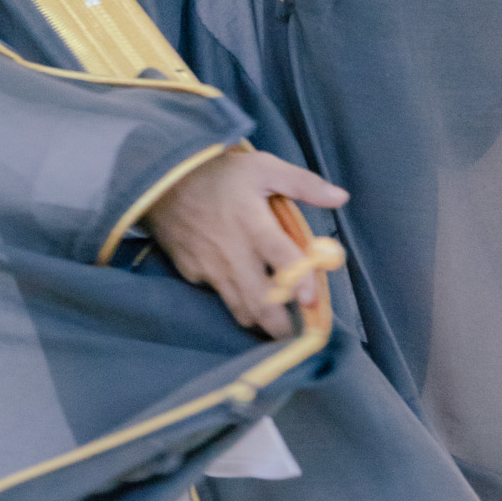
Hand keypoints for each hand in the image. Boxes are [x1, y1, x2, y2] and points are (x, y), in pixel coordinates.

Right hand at [146, 148, 347, 336]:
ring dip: (262, 320)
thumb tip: (341, 197)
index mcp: (253, 224)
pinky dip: (236, 300)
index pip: (281, 259)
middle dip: (283, 326)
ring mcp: (210, 268)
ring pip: (240, 309)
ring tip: (279, 322)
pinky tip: (246, 292)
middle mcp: (232, 253)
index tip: (313, 301)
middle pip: (261, 304)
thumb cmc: (218, 173)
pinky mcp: (193, 273)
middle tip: (301, 333)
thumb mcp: (263, 167)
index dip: (300, 282)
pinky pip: (219, 295)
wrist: (160, 180)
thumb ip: (303, 184)